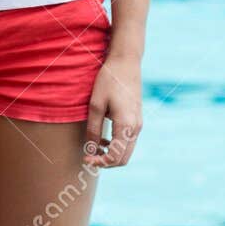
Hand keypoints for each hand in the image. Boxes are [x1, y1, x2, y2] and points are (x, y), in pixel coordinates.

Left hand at [85, 50, 141, 169]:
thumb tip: (90, 150)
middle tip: (88, 158)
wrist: (126, 62)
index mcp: (125, 125)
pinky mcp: (137, 120)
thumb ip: (93, 129)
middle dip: (106, 163)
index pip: (115, 157)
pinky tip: (103, 140)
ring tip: (93, 149)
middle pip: (123, 159)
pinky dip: (117, 146)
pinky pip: (128, 141)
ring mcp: (139, 124)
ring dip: (111, 155)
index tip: (85, 159)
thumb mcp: (95, 105)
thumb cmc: (108, 80)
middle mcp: (136, 127)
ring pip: (127, 152)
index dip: (99, 163)